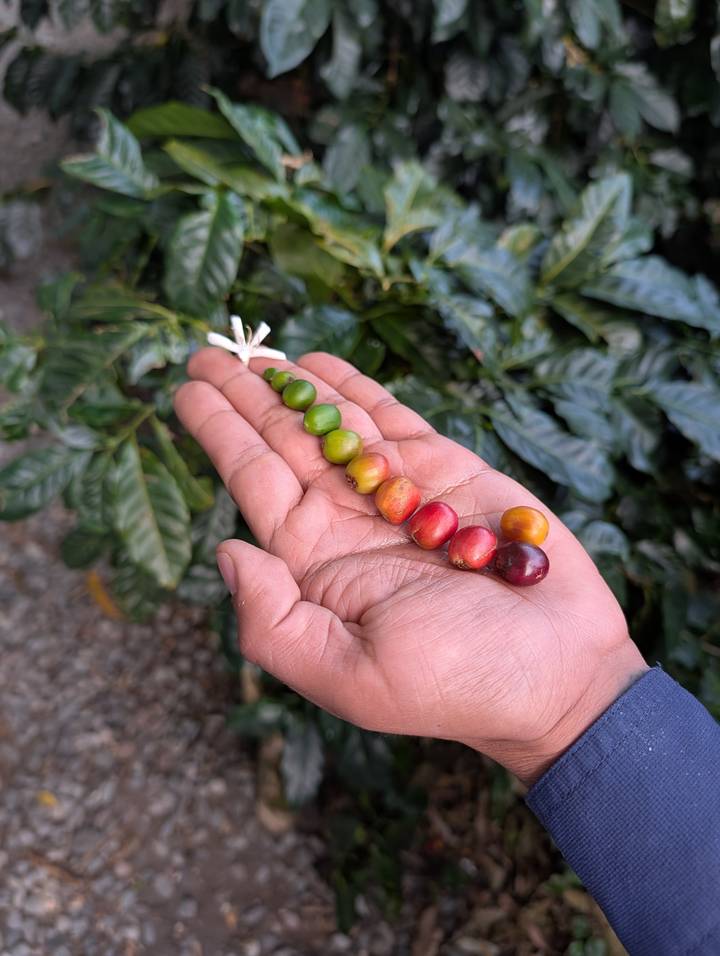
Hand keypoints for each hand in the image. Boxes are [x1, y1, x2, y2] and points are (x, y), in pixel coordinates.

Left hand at [174, 349, 646, 783]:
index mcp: (314, 564)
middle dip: (246, 395)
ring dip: (294, 385)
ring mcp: (397, 492)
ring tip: (258, 351)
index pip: (254, 481)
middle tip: (211, 352)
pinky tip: (322, 365)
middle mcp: (348, 521)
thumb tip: (226, 549)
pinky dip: (356, 388)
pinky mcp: (449, 472)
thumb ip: (274, 622)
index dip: (218, 432)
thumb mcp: (350, 675)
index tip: (187, 388)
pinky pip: (393, 418)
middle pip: (284, 441)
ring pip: (333, 423)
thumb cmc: (458, 684)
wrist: (558, 675)